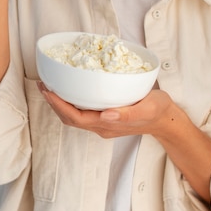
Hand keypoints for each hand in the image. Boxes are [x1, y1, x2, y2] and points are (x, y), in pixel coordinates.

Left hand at [37, 81, 210, 203]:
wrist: (167, 120)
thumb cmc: (157, 111)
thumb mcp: (146, 109)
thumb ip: (126, 114)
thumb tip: (105, 115)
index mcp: (107, 124)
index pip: (75, 118)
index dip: (59, 105)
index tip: (48, 90)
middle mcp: (101, 126)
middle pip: (70, 118)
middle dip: (54, 103)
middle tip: (43, 84)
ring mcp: (103, 123)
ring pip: (74, 116)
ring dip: (60, 103)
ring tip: (51, 85)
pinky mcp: (106, 117)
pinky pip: (83, 111)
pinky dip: (71, 101)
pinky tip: (70, 88)